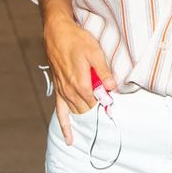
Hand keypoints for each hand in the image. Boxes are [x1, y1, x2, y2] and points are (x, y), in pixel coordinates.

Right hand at [43, 14, 114, 143]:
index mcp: (81, 83)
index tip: (115, 103)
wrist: (56, 33)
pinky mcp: (59, 91)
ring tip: (99, 124)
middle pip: (88, 110)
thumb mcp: (94, 51)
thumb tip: (112, 86)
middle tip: (109, 110)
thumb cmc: (76, 40)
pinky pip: (60, 113)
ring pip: (77, 112)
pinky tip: (70, 139)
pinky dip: (65, 127)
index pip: (98, 103)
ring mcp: (63, 92)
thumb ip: (103, 70)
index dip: (107, 104)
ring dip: (87, 118)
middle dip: (98, 112)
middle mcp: (71, 91)